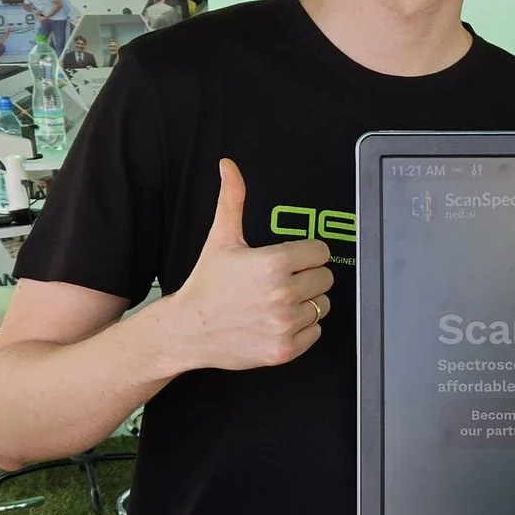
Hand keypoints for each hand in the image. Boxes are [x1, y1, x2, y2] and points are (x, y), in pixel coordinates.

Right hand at [161, 159, 333, 371]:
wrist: (188, 330)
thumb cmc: (206, 284)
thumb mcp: (221, 239)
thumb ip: (232, 200)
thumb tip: (228, 165)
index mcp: (273, 263)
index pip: (321, 252)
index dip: (305, 254)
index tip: (289, 260)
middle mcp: (282, 294)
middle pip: (325, 278)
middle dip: (307, 277)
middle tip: (280, 281)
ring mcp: (284, 324)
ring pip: (322, 305)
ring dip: (306, 303)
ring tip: (276, 302)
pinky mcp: (285, 349)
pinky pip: (315, 331)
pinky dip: (302, 328)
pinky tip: (276, 321)